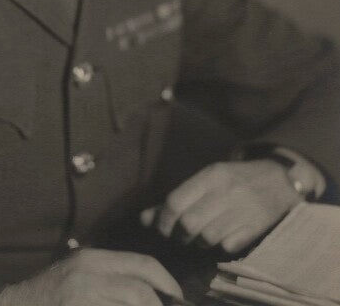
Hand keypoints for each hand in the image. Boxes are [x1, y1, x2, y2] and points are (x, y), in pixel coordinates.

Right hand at [0, 248, 182, 305]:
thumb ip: (109, 276)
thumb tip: (150, 290)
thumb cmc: (50, 293)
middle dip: (161, 305)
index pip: (142, 264)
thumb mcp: (79, 272)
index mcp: (92, 260)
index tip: (178, 297)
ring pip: (130, 305)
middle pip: (140, 290)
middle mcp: (88, 276)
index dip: (167, 282)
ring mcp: (82, 298)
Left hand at [142, 160, 301, 253]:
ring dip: (197, 243)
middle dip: (179, 235)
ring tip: (199, 238)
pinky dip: (218, 248)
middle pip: (188, 223)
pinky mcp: (256, 228)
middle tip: (180, 236)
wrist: (279, 181)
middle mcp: (226, 191)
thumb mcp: (206, 181)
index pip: (175, 201)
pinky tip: (219, 240)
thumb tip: (144, 218)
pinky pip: (227, 247)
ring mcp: (243, 210)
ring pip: (206, 238)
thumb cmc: (234, 181)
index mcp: (211, 175)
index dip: (163, 220)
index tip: (162, 228)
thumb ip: (176, 198)